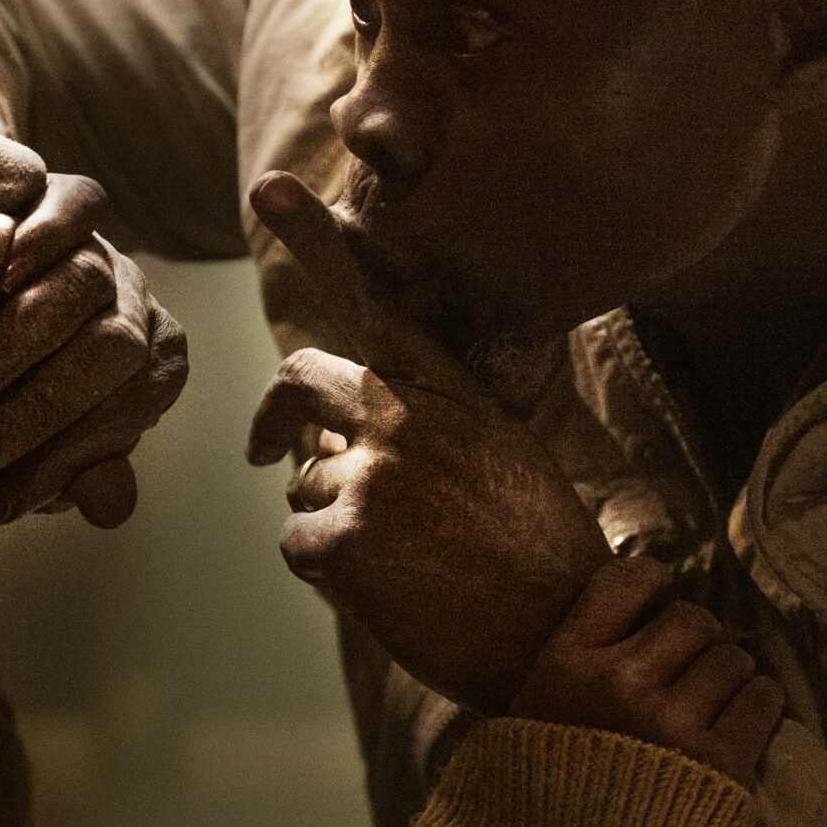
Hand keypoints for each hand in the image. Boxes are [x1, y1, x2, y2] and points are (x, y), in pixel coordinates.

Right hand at [0, 171, 189, 526]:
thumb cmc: (0, 398)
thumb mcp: (32, 449)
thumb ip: (72, 472)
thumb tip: (110, 505)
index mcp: (150, 370)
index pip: (126, 410)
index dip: (57, 461)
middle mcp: (136, 306)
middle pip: (111, 352)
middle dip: (33, 411)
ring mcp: (105, 248)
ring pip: (87, 284)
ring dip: (18, 342)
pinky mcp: (68, 195)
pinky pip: (81, 206)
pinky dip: (47, 238)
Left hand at [245, 171, 612, 713]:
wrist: (565, 636)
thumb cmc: (535, 553)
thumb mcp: (501, 455)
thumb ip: (425, 424)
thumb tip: (333, 435)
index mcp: (452, 390)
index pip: (376, 303)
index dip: (318, 240)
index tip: (271, 190)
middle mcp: (407, 416)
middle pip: (302, 380)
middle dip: (277, 418)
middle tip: (262, 449)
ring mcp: (373, 473)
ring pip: (303, 480)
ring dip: (331, 519)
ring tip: (405, 561)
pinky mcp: (343, 535)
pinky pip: (297, 541)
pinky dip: (328, 572)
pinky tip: (389, 591)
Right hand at [511, 556, 785, 789]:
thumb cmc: (546, 808)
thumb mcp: (530, 722)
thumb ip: (570, 667)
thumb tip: (627, 616)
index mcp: (564, 665)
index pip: (626, 580)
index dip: (653, 585)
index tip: (659, 606)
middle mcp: (618, 683)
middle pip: (692, 619)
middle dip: (700, 641)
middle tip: (692, 670)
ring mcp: (672, 723)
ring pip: (733, 659)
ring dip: (731, 677)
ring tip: (714, 705)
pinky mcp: (721, 763)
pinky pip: (762, 700)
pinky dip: (758, 706)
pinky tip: (741, 724)